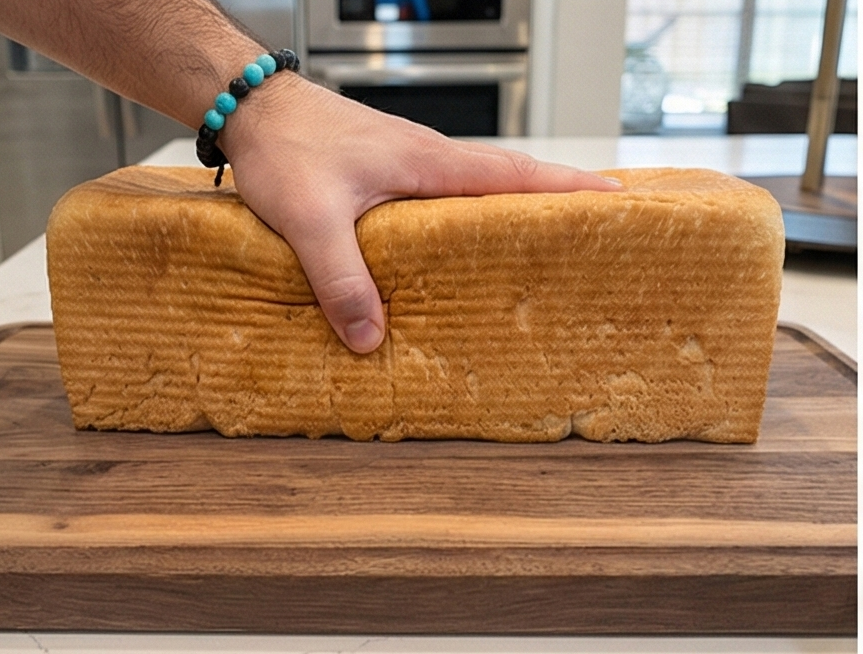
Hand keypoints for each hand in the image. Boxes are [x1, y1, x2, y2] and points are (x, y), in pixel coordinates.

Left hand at [224, 73, 617, 352]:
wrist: (246, 105)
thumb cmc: (283, 147)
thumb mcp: (310, 218)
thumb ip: (340, 277)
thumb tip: (371, 337)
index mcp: (430, 164)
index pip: (515, 175)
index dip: (567, 189)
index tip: (615, 199)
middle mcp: (430, 161)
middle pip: (512, 182)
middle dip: (559, 203)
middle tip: (601, 230)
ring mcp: (413, 167)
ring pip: (481, 192)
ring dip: (518, 213)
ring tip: (550, 248)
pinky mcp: (392, 176)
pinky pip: (449, 201)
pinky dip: (475, 220)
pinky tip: (473, 250)